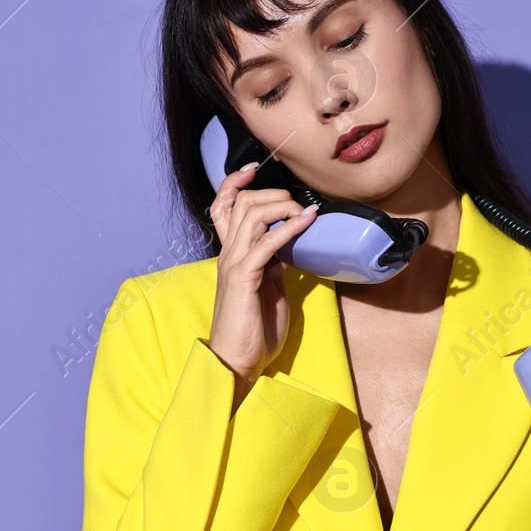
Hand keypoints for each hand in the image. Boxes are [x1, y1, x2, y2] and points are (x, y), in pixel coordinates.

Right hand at [205, 162, 319, 384]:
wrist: (238, 361)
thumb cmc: (254, 328)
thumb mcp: (268, 287)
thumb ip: (273, 263)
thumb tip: (289, 246)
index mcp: (231, 254)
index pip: (223, 207)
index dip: (233, 183)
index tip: (252, 169)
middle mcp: (228, 253)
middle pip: (240, 203)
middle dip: (270, 192)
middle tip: (295, 200)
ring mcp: (233, 263)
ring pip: (251, 214)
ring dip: (282, 205)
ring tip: (303, 210)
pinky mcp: (243, 277)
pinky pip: (267, 243)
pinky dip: (290, 228)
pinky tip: (307, 221)